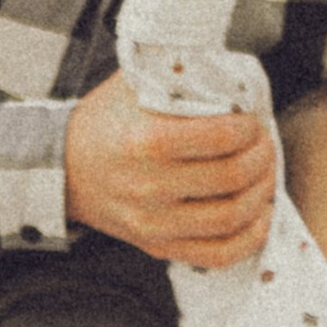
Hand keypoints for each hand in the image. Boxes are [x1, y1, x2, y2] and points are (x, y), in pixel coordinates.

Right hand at [65, 71, 276, 266]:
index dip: (249, 129)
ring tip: (264, 175)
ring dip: (261, 194)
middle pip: (232, 177)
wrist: (61, 168)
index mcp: (144, 141)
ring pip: (231, 218)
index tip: (252, 122)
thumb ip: (178, 77)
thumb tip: (231, 73)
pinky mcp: (157, 246)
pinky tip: (258, 216)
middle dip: (261, 158)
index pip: (220, 137)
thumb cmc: (104, 123)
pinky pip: (217, 254)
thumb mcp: (133, 86)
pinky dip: (248, 238)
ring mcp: (153, 222)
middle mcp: (148, 186)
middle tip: (264, 145)